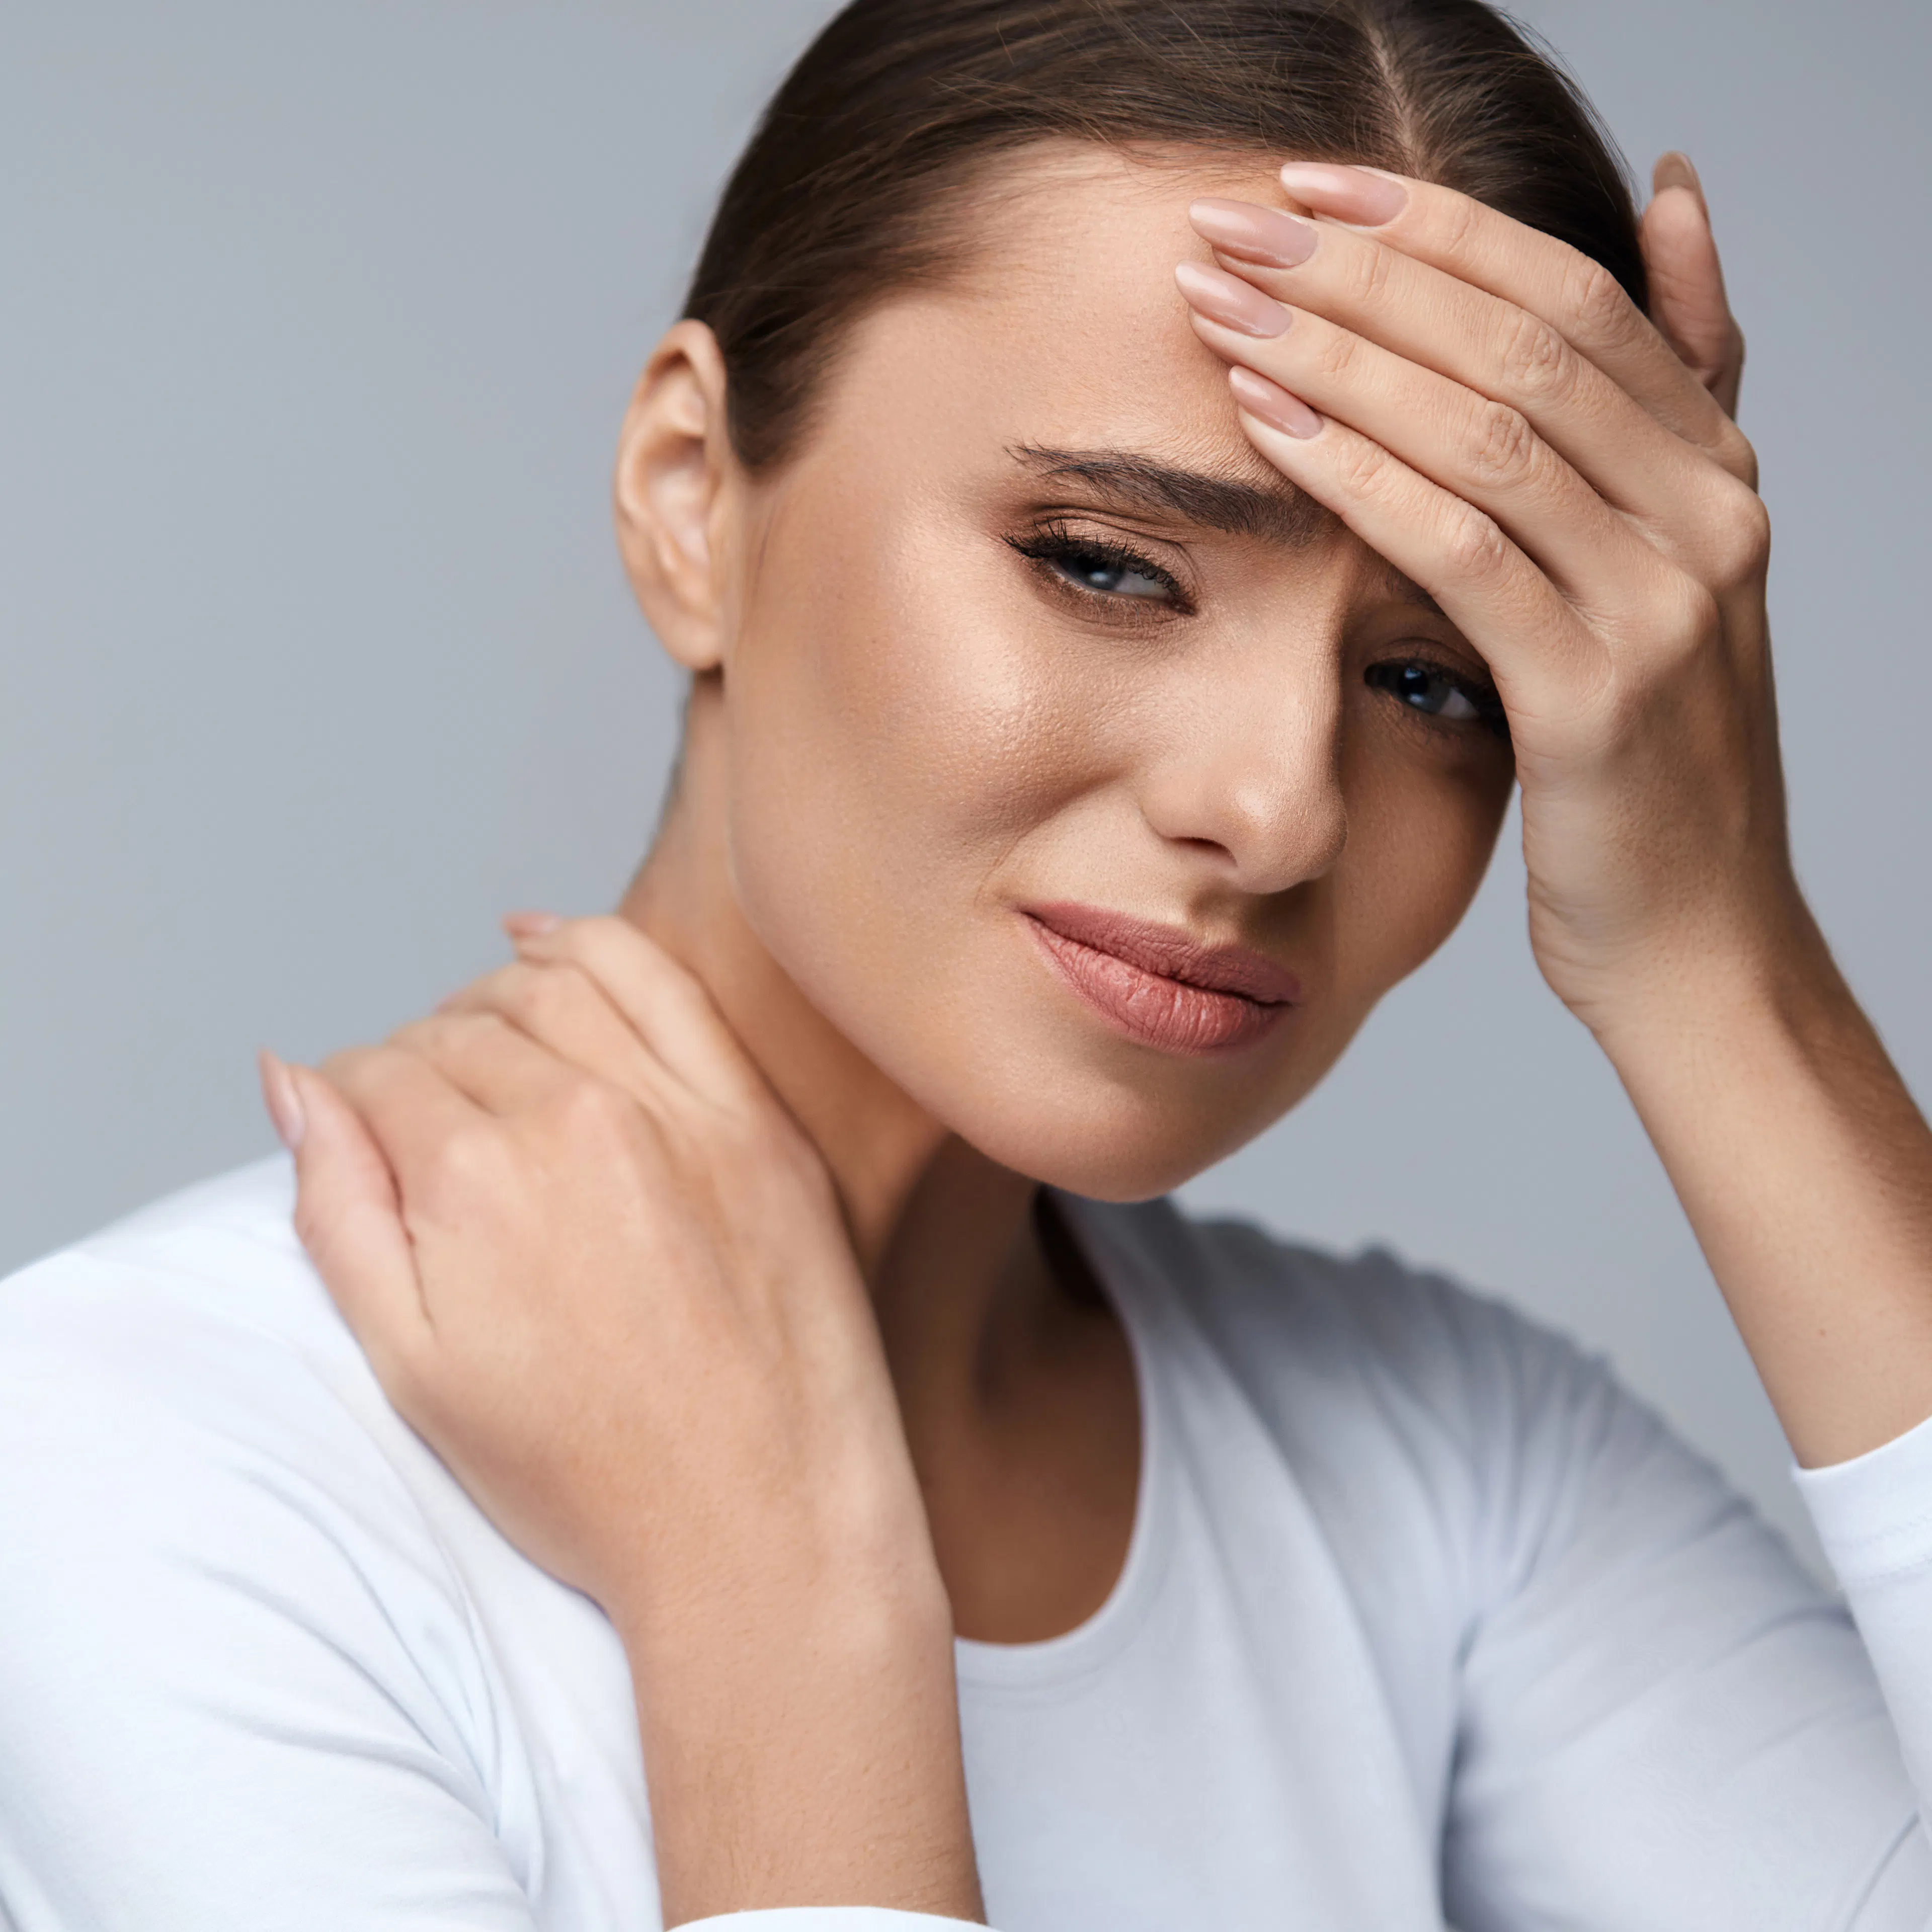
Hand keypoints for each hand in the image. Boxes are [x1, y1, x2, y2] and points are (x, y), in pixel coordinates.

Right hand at [260, 916, 979, 1923]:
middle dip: (415, 1062)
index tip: (363, 1139)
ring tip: (475, 1044)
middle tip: (422, 1121)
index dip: (352, 1103)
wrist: (758, 1521)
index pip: (374, 1076)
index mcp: (475, 1179)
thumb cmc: (584, 1470)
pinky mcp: (752, 1118)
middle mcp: (574, 1118)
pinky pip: (657, 982)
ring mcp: (676, 1109)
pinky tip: (541, 942)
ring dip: (488, 999)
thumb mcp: (412, 1366)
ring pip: (544, 987)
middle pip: (454, 1030)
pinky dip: (585, 945)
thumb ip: (337, 1209)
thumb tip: (291, 1081)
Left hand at [1177, 156, 1790, 1036]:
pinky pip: (1464, 551)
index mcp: (1716, 469)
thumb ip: (1659, 405)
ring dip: (1341, 354)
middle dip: (1367, 271)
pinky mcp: (1597, 695)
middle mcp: (1706, 515)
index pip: (1571, 293)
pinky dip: (1360, 476)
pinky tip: (1268, 427)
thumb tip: (1670, 205)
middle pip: (1523, 338)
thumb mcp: (1661, 573)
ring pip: (1489, 428)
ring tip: (1224, 307)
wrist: (1697, 939)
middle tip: (1235, 227)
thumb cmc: (1647, 762)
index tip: (1306, 187)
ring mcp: (1662, 603)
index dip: (1435, 225)